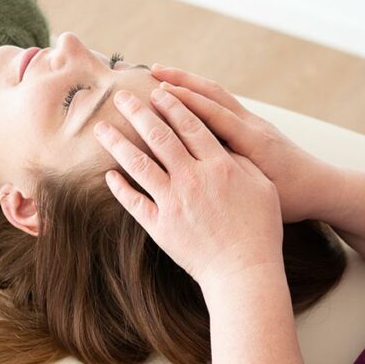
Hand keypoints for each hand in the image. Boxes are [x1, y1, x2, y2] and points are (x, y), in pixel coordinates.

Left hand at [93, 87, 284, 289]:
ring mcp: (173, 202)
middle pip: (159, 137)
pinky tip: (108, 174)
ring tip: (101, 127)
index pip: (191, 125)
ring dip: (117, 142)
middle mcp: (193, 179)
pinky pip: (133, 202)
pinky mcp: (160, 226)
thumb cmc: (260, 230)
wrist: (244, 272)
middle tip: (120, 96)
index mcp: (219, 166)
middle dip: (137, 112)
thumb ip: (242, 162)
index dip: (172, 105)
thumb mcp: (262, 188)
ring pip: (138, 164)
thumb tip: (224, 143)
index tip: (157, 91)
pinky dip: (119, 187)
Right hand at [149, 65, 332, 223]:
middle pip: (214, 93)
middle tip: (153, 72)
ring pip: (219, 94)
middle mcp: (254, 124)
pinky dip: (202, 95)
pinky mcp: (254, 126)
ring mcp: (255, 122)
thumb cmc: (294, 196)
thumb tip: (202, 160)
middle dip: (183, 80)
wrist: (322, 188)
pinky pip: (224, 104)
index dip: (186, 101)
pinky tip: (184, 96)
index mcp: (254, 140)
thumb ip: (235, 173)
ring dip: (191, 82)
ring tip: (163, 76)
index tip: (158, 91)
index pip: (215, 114)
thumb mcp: (264, 189)